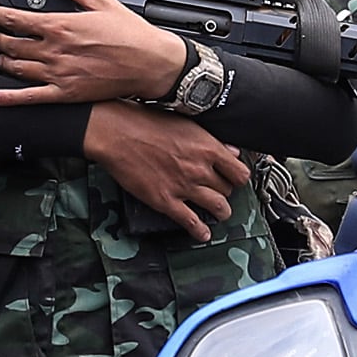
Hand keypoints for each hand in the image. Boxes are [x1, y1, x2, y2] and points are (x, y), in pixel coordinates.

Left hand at [0, 0, 192, 104]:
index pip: (16, 18)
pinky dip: (8, 98)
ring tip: (3, 57)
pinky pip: (29, 97)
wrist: (151, 64)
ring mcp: (58, 74)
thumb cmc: (132, 35)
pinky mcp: (65, 94)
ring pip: (16, 68)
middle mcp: (54, 50)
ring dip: (4, 61)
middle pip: (12, 44)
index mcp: (61, 25)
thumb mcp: (104, 4)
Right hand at [79, 100, 244, 236]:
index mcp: (207, 148)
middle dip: (225, 192)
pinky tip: (203, 233)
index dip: (239, 178)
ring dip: (221, 212)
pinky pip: (191, 221)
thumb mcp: (184, 124)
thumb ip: (210, 140)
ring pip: (217, 207)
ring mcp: (183, 186)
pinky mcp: (165, 201)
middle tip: (220, 192)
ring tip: (220, 214)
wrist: (116, 133)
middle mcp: (199, 169)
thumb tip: (230, 150)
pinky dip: (200, 231)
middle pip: (228, 190)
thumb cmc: (145, 123)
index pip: (240, 172)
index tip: (235, 179)